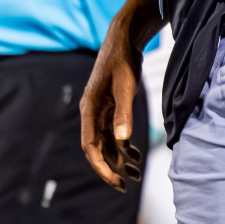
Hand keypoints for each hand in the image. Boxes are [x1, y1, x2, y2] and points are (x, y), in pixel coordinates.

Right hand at [79, 16, 144, 191]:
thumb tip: (122, 141)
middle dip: (111, 167)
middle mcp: (92, 112)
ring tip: (135, 174)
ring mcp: (101, 110)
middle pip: (98, 148)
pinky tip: (135, 154)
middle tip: (125, 185)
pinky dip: (123, 145)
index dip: (100, 166)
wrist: (124, 38)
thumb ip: (123, 113)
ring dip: (119, 158)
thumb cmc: (122, 59)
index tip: (114, 181)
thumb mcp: (124, 86)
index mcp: (89, 109)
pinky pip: (114, 133)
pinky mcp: (110, 106)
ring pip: (107, 142)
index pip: (90, 146)